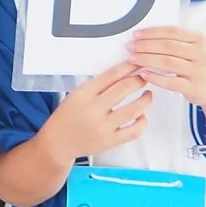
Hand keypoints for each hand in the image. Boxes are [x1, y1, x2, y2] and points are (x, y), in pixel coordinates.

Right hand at [35, 64, 151, 163]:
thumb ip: (96, 86)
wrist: (58, 143)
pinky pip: (134, 131)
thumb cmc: (66, 117)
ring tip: (147, 95)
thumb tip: (122, 74)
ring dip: (145, 99)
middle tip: (144, 77)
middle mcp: (94, 109)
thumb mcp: (76, 95)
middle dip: (139, 80)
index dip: (128, 67)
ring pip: (134, 110)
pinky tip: (142, 115)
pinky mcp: (110, 141)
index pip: (110, 75)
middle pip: (124, 88)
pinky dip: (142, 121)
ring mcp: (103, 127)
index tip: (137, 63)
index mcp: (83, 94)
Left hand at [128, 27, 205, 114]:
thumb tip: (146, 36)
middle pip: (167, 46)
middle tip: (130, 47)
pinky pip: (171, 82)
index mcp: (200, 39)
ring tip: (133, 58)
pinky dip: (155, 78)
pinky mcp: (194, 87)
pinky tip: (144, 74)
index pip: (172, 32)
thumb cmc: (201, 66)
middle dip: (145, 46)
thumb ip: (176, 40)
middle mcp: (201, 54)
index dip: (152, 32)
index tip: (136, 34)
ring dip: (146, 60)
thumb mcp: (196, 48)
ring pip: (167, 62)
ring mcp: (198, 71)